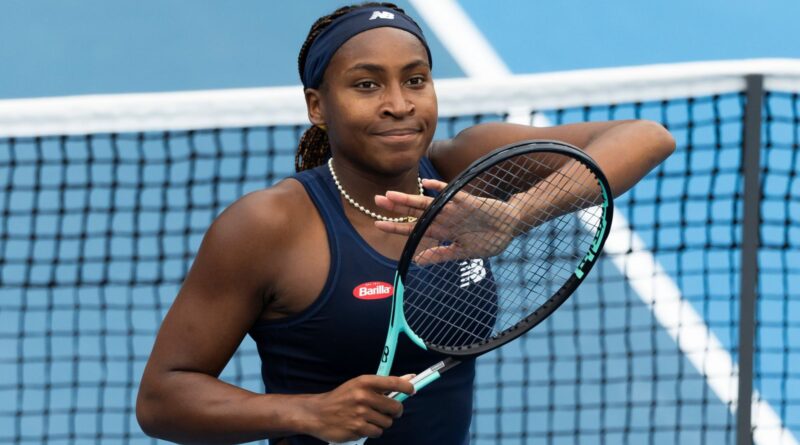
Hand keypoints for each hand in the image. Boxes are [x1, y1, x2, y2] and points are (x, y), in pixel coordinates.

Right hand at [303, 374, 414, 442]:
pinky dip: (372, 431)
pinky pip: (377, 432)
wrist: (317, 413)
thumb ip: (383, 384)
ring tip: (368, 418)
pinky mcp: (357, 428)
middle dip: (395, 411)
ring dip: (381, 422)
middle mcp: (363, 396)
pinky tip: (361, 426)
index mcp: (364, 382)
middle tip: (387, 411)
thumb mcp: (358, 385)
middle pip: (395, 407)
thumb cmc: (341, 398)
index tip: (412, 390)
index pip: (393, 382)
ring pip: (387, 422)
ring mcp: (360, 413)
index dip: (407, 387)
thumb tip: (409, 378)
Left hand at [375, 179, 522, 264]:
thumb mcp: (462, 252)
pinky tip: (428, 183)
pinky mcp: (468, 201)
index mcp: (442, 231)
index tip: (377, 224)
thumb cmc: (487, 239)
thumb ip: (441, 254)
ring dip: (409, 199)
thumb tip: (417, 261)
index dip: (396, 226)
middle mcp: (443, 218)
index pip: (414, 228)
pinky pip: (452, 193)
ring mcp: (454, 209)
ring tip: (391, 194)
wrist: (510, 226)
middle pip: (415, 211)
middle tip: (375, 200)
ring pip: (427, 202)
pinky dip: (441, 188)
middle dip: (396, 207)